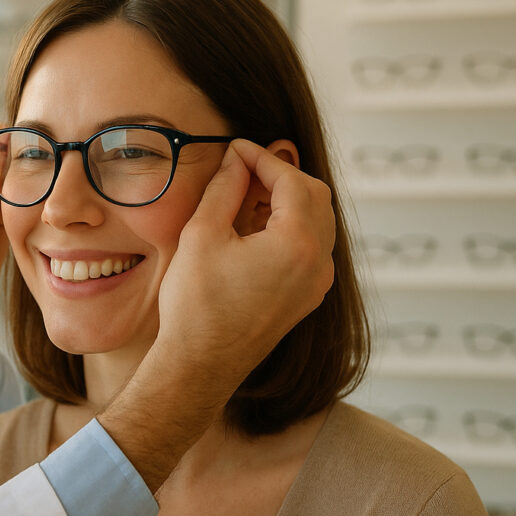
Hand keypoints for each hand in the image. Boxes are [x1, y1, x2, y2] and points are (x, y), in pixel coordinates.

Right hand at [99, 139, 335, 489]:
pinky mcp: (305, 299)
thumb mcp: (202, 235)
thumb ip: (225, 189)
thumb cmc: (196, 306)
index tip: (237, 149)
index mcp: (298, 244)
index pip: (293, 180)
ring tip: (247, 196)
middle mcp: (318, 263)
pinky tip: (255, 229)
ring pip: (316, 223)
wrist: (200, 366)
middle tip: (244, 168)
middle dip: (282, 176)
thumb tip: (237, 160)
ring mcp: (316, 284)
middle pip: (315, 197)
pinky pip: (310, 249)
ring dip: (287, 202)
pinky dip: (289, 228)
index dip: (264, 158)